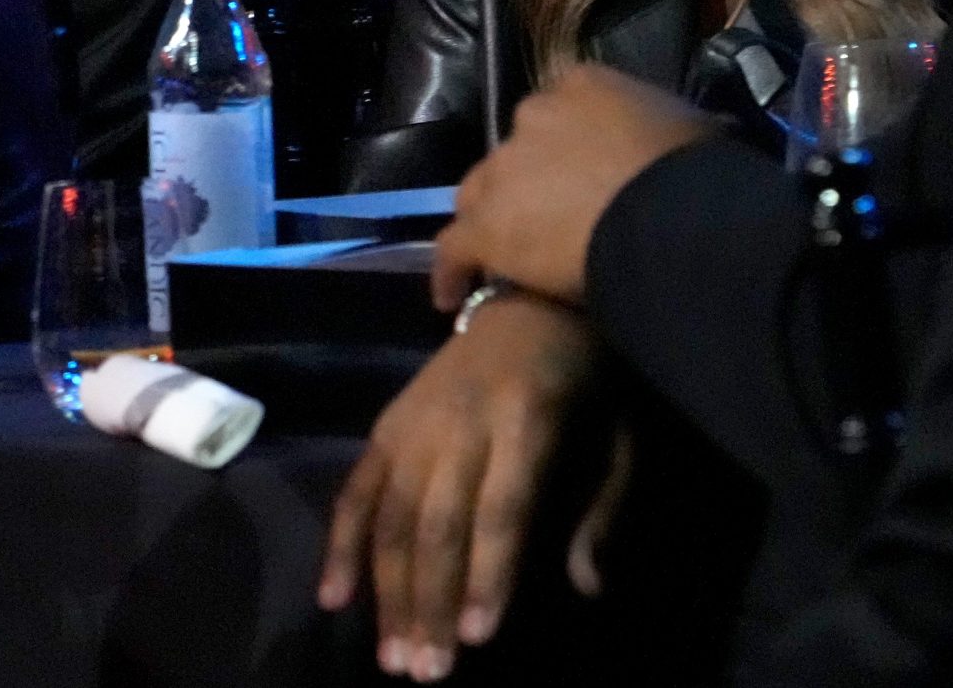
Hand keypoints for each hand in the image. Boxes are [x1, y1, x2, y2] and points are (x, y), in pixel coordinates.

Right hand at [317, 295, 615, 680]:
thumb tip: (585, 586)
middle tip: (427, 672)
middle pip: (435, 523)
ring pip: (390, 516)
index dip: (488, 574)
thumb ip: (601, 510)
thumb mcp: (617, 436)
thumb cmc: (588, 377)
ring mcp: (412, 423)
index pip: (499, 509)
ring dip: (388, 591)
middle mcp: (457, 421)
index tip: (479, 638)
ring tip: (395, 657)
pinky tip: (335, 598)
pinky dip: (341, 545)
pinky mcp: (384, 425)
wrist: (531, 301)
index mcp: (523, 417)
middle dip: (429, 602)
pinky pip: (354, 490)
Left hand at [433, 64, 715, 307]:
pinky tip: (451, 297)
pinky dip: (452, 272)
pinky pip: (455, 250)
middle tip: (551, 218)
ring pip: (478, 194)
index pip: (563, 106)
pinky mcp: (484, 226)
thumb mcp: (695, 129)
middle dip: (527, 181)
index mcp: (583, 86)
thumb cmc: (694, 172)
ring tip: (505, 256)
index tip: (583, 168)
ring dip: (490, 220)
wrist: (668, 219)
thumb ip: (673, 127)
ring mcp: (501, 170)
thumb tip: (691, 135)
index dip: (570, 141)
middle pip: (516, 150)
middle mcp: (532, 117)